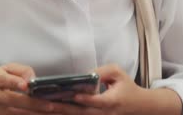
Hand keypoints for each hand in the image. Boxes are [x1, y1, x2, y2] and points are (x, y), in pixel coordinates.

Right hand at [0, 63, 59, 114]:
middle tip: (51, 105)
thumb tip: (33, 80)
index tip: (26, 86)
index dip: (14, 83)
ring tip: (54, 113)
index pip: (4, 80)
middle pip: (14, 101)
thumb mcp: (3, 69)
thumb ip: (20, 71)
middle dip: (34, 104)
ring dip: (36, 114)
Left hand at [47, 64, 181, 114]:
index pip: (96, 101)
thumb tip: (86, 74)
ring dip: (61, 112)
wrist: (138, 106)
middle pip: (81, 112)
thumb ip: (102, 71)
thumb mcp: (118, 73)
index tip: (72, 94)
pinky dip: (65, 113)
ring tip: (44, 107)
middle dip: (64, 107)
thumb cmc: (126, 87)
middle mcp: (104, 113)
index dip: (84, 98)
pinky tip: (51, 109)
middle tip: (47, 103)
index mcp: (112, 101)